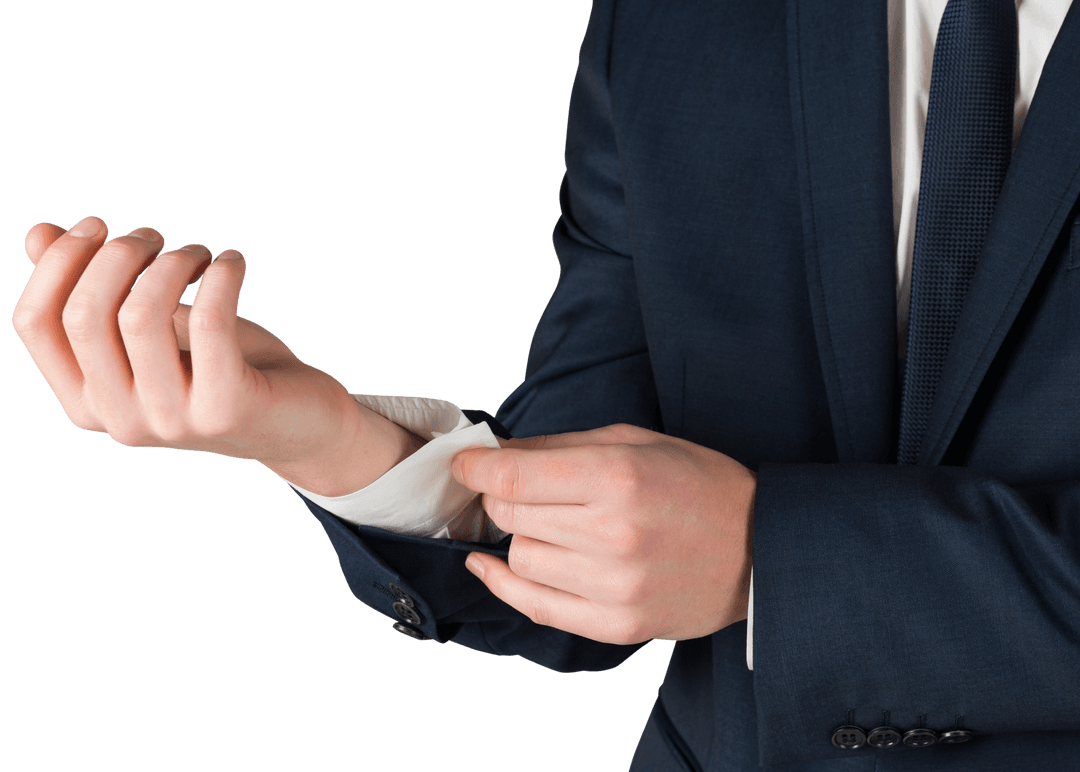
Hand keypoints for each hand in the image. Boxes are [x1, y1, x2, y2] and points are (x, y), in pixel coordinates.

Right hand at [12, 217, 417, 493]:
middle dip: (118, 254)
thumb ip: (98, 291)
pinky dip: (220, 275)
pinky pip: (209, 321)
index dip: (58, 261)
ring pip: (140, 315)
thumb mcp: (156, 329)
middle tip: (159, 237)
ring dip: (172, 261)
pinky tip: (233, 262)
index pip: (34, 323)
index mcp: (86, 402)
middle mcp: (121, 420)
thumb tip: (39, 232)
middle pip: (84, 314)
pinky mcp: (226, 409)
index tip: (98, 225)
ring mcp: (172, 422)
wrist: (303, 423)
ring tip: (200, 254)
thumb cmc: (222, 367)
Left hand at [452, 424, 754, 644]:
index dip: (477, 469)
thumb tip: (495, 454)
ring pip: (519, 558)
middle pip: (510, 516)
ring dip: (521, 537)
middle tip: (517, 489)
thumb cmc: (697, 484)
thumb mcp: (635, 441)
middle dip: (502, 497)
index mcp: (619, 478)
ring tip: (553, 524)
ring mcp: (615, 586)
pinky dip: (505, 583)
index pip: (513, 478)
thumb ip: (560, 447)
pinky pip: (535, 606)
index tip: (466, 464)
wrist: (760, 550)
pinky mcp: (617, 624)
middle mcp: (613, 534)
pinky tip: (490, 565)